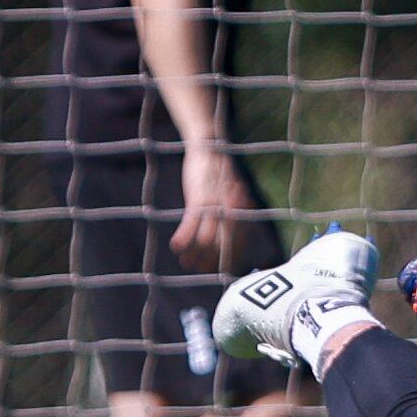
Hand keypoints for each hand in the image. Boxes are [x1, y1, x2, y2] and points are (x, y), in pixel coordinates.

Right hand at [170, 144, 246, 271]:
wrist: (210, 145)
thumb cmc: (219, 170)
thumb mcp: (229, 191)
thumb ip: (232, 210)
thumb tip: (230, 227)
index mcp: (241, 210)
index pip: (239, 242)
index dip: (229, 258)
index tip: (219, 269)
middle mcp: (232, 211)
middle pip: (224, 246)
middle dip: (211, 262)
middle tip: (198, 270)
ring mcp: (216, 206)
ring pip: (208, 240)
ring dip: (195, 254)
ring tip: (185, 263)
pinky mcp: (200, 198)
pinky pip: (192, 223)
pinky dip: (184, 236)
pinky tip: (175, 246)